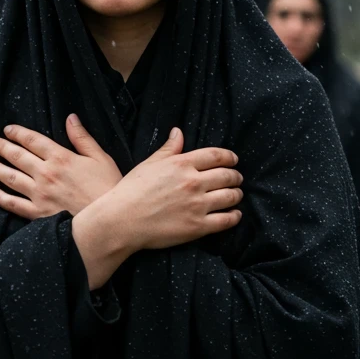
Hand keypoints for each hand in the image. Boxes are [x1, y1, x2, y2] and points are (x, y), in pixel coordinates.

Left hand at [0, 114, 121, 219]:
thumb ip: (82, 137)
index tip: (7, 130)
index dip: (18, 133)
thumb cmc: (108, 186)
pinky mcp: (39, 213)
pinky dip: (1, 198)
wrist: (108, 218)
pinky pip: (15, 204)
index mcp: (60, 158)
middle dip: (2, 148)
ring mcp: (40, 195)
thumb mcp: (100, 157)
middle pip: (18, 157)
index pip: (33, 140)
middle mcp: (46, 174)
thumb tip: (70, 118)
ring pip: (11, 178)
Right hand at [71, 127, 242, 288]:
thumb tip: (178, 132)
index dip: (229, 157)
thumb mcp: (149, 164)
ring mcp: (197, 205)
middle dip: (236, 176)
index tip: (233, 160)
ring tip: (237, 195)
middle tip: (237, 178)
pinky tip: (235, 214)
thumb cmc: (131, 191)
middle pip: (227, 176)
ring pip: (230, 197)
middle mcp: (193, 182)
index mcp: (181, 164)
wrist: (122, 221)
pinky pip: (225, 220)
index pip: (216, 156)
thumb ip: (168, 148)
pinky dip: (234, 216)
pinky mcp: (198, 226)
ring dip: (237, 194)